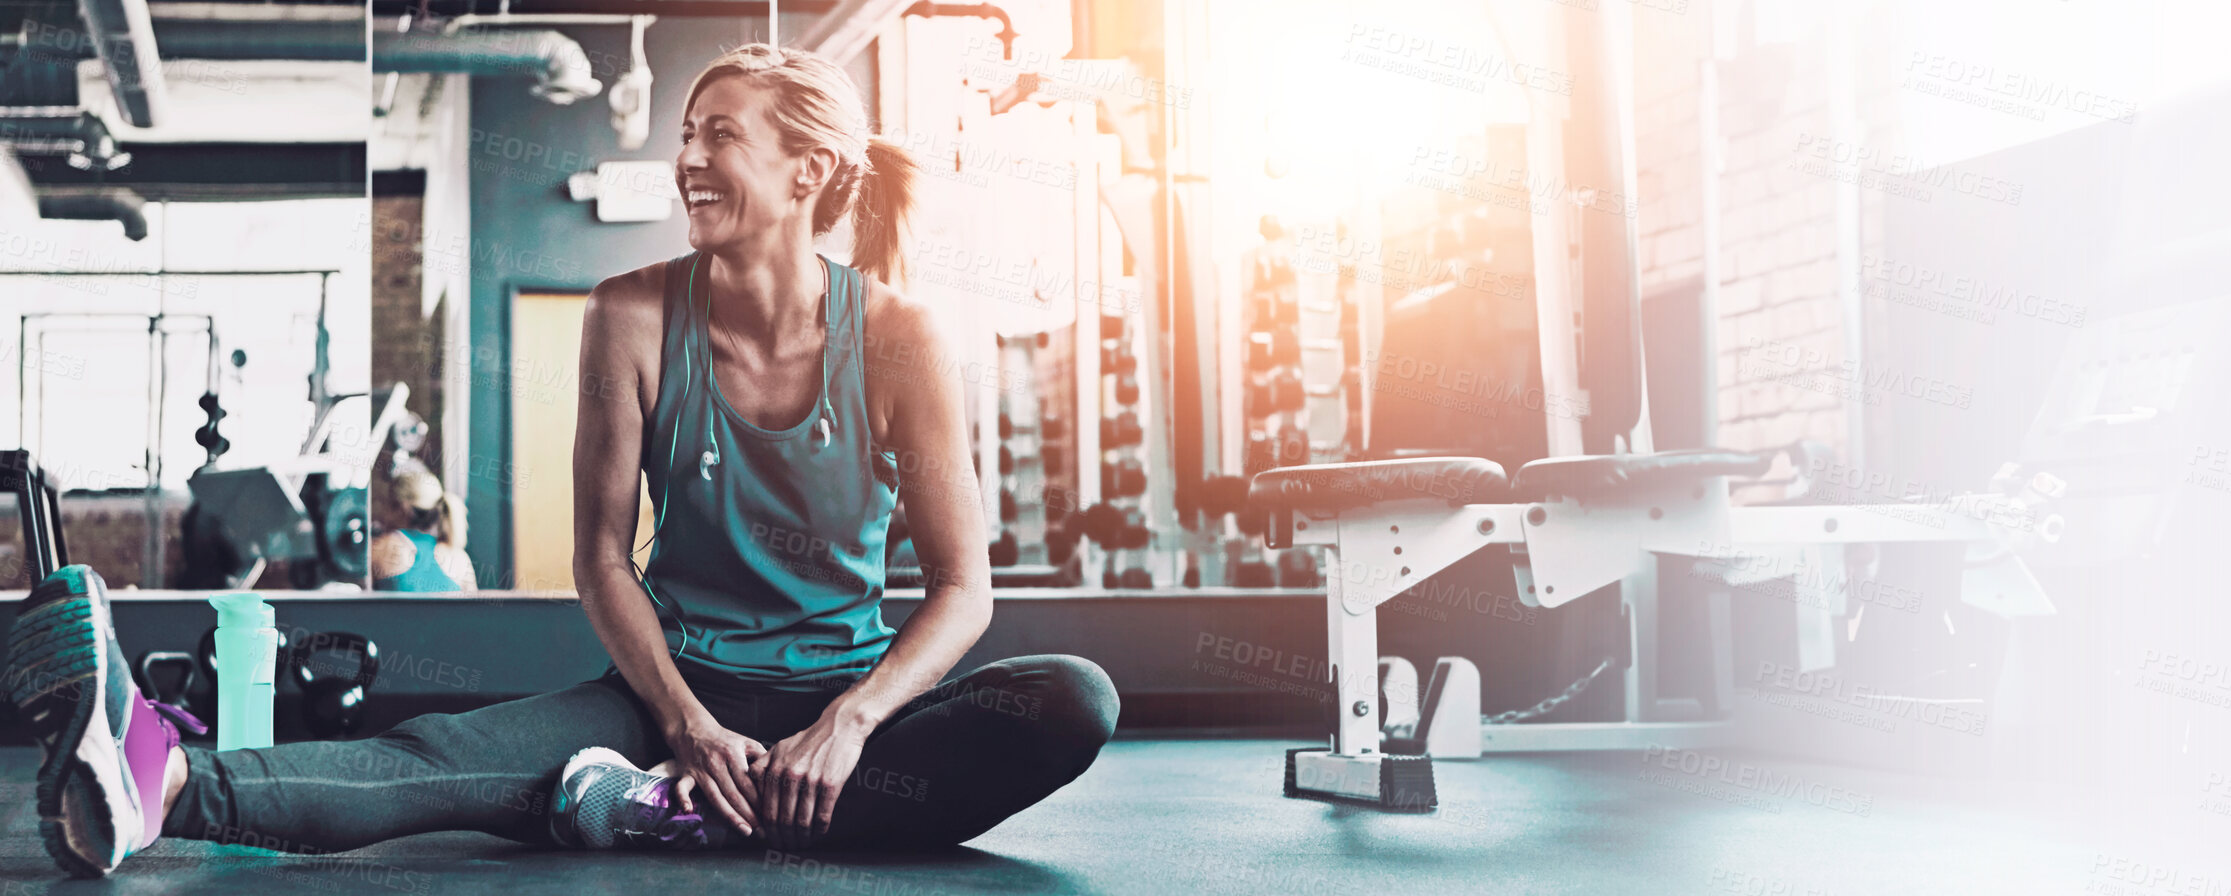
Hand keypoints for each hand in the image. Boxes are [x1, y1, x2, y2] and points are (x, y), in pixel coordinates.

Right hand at [663, 716, 765, 835]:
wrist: (694, 729)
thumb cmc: (725, 739)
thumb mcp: (746, 742)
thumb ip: (762, 757)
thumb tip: (778, 775)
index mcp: (732, 755)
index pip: (747, 782)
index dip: (759, 800)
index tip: (771, 814)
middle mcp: (716, 764)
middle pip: (734, 793)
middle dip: (749, 814)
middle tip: (763, 830)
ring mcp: (700, 771)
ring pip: (715, 797)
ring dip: (730, 816)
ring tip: (745, 830)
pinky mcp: (686, 775)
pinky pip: (682, 788)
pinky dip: (682, 799)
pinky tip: (688, 811)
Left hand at [750, 711, 871, 847]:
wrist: (839, 726)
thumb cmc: (809, 738)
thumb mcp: (780, 747)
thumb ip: (763, 765)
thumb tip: (750, 784)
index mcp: (774, 769)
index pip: (766, 809)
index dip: (768, 830)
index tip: (771, 839)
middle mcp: (789, 775)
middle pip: (782, 819)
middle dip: (783, 839)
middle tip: (786, 848)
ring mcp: (811, 780)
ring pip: (802, 821)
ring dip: (802, 838)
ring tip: (803, 844)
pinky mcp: (831, 784)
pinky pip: (823, 815)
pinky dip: (820, 829)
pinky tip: (819, 834)